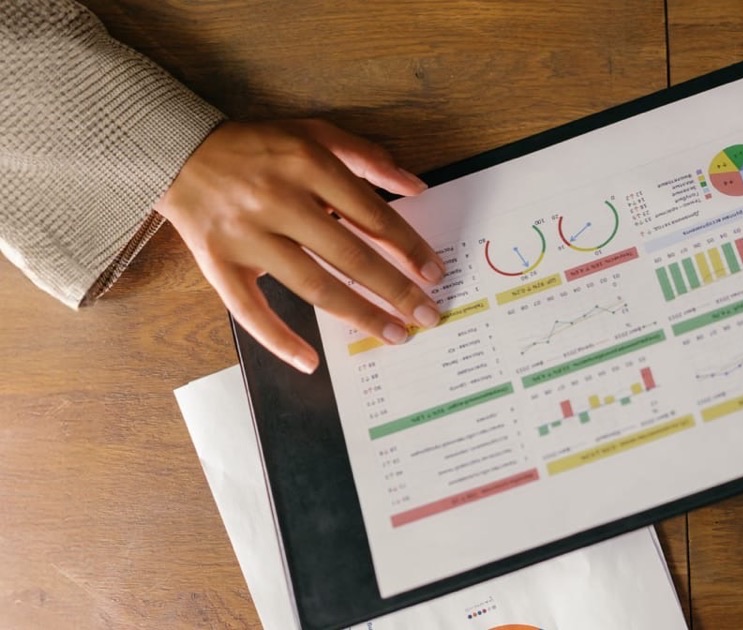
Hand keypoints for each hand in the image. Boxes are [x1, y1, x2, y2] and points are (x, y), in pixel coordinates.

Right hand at [156, 119, 444, 373]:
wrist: (177, 152)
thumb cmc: (257, 147)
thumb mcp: (314, 134)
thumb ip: (367, 157)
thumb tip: (417, 186)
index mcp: (308, 165)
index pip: (373, 215)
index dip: (408, 248)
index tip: (434, 274)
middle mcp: (279, 201)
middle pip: (351, 256)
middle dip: (396, 290)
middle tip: (428, 315)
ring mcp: (247, 236)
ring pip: (313, 285)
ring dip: (359, 314)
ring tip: (394, 334)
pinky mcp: (218, 263)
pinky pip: (250, 310)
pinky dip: (279, 339)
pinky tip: (310, 361)